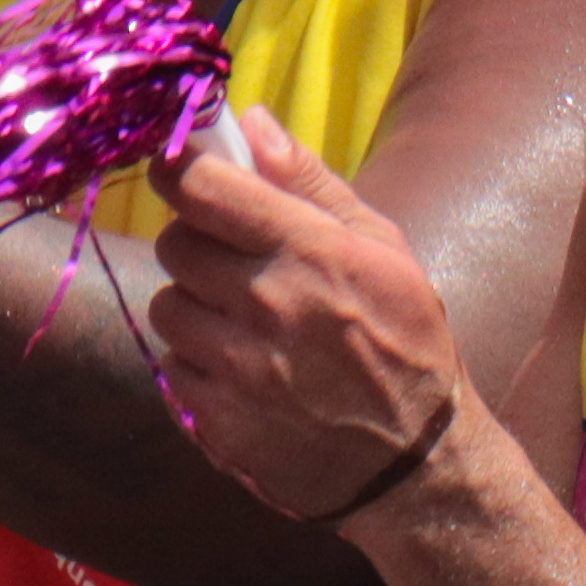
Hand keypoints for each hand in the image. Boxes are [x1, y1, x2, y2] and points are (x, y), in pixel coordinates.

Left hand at [145, 107, 476, 530]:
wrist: (419, 466)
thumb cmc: (407, 342)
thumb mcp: (381, 248)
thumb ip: (309, 182)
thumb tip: (249, 120)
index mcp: (308, 251)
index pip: (200, 187)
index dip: (178, 169)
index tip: (180, 170)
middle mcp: (267, 305)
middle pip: (174, 244)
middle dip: (195, 242)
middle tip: (229, 259)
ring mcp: (239, 369)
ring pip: (166, 307)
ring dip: (192, 306)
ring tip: (238, 320)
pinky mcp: (219, 423)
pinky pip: (170, 369)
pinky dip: (194, 364)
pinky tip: (239, 370)